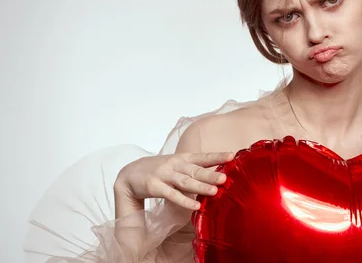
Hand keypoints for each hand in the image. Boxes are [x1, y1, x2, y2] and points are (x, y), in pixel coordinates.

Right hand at [115, 151, 234, 209]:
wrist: (128, 175)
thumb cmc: (158, 171)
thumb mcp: (177, 166)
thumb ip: (193, 170)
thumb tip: (216, 175)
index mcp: (182, 159)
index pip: (202, 157)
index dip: (217, 156)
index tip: (233, 155)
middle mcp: (175, 165)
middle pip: (196, 170)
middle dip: (211, 173)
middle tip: (225, 177)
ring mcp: (164, 175)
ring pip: (185, 182)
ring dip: (201, 186)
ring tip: (215, 191)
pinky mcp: (154, 186)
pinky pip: (172, 195)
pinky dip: (184, 200)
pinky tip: (196, 205)